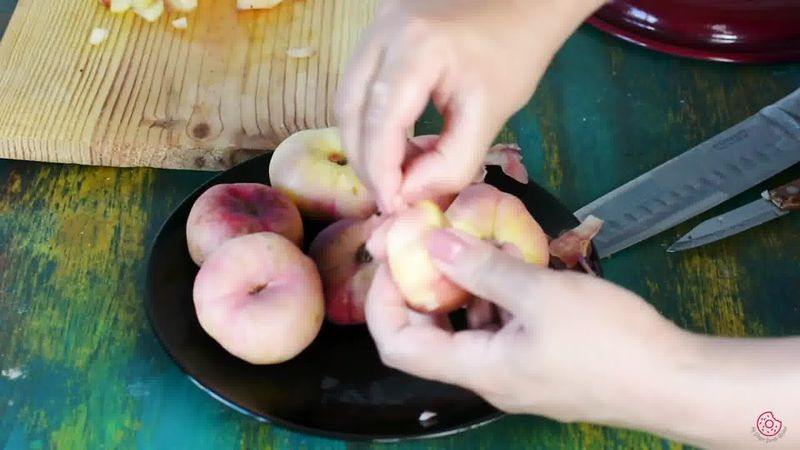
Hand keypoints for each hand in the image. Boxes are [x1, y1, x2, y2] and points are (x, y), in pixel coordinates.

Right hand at [335, 0, 605, 212]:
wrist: (521, 3)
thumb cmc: (514, 54)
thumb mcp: (492, 115)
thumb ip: (453, 161)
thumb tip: (409, 194)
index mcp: (419, 48)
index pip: (381, 119)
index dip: (380, 169)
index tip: (391, 205)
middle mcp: (385, 32)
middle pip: (351, 109)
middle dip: (365, 160)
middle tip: (386, 195)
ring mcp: (375, 27)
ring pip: (347, 98)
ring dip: (362, 142)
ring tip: (390, 173)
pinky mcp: (375, 32)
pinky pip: (358, 84)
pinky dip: (368, 121)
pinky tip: (392, 143)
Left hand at [365, 228, 685, 422]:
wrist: (676, 381)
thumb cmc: (608, 340)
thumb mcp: (542, 294)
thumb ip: (483, 268)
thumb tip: (432, 242)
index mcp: (478, 369)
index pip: (398, 345)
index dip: (382, 300)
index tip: (392, 256)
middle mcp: (488, 378)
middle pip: (427, 338)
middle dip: (419, 288)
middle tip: (425, 244)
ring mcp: (515, 373)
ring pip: (466, 331)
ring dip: (461, 289)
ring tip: (472, 245)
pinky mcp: (539, 363)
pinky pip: (499, 330)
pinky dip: (494, 298)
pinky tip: (513, 266)